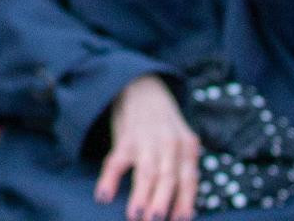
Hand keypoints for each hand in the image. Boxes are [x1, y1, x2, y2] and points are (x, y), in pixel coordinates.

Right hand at [97, 75, 199, 220]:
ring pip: (145, 172)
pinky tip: (103, 195)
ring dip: (140, 196)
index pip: (189, 179)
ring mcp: (145, 140)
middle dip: (162, 203)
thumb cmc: (163, 123)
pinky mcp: (124, 137)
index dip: (185, 201)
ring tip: (135, 217)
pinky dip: (109, 179)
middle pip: (168, 178)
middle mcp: (169, 143)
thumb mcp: (181, 140)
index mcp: (187, 146)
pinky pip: (116, 161)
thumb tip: (183, 205)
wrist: (141, 86)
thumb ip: (182, 166)